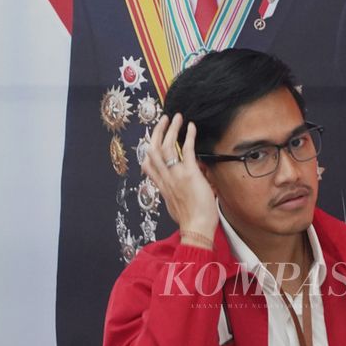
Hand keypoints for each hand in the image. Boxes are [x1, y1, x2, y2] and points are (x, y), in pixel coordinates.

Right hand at [141, 114, 218, 245]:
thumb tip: (179, 188)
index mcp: (161, 186)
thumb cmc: (190, 220)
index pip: (148, 165)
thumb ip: (174, 193)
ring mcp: (176, 175)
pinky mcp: (189, 173)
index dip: (148, 150)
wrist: (196, 227)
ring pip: (167, 146)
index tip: (151, 140)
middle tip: (162, 120)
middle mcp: (165, 178)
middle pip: (154, 150)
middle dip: (157, 132)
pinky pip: (186, 150)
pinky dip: (189, 136)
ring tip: (176, 118)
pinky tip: (191, 126)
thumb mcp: (175, 206)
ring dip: (171, 129)